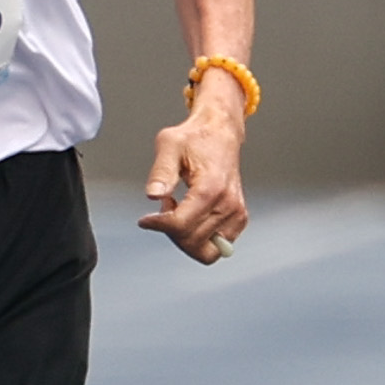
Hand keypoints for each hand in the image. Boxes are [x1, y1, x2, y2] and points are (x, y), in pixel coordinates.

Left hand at [141, 84, 248, 264]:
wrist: (220, 133)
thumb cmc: (195, 138)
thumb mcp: (169, 145)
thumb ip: (161, 172)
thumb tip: (153, 194)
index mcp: (211, 187)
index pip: (181, 225)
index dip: (158, 225)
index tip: (145, 220)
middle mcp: (228, 204)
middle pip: (191, 241)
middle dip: (171, 231)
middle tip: (165, 208)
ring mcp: (236, 213)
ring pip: (206, 251)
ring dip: (186, 238)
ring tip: (180, 213)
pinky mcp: (239, 219)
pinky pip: (218, 247)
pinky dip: (201, 239)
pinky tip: (193, 217)